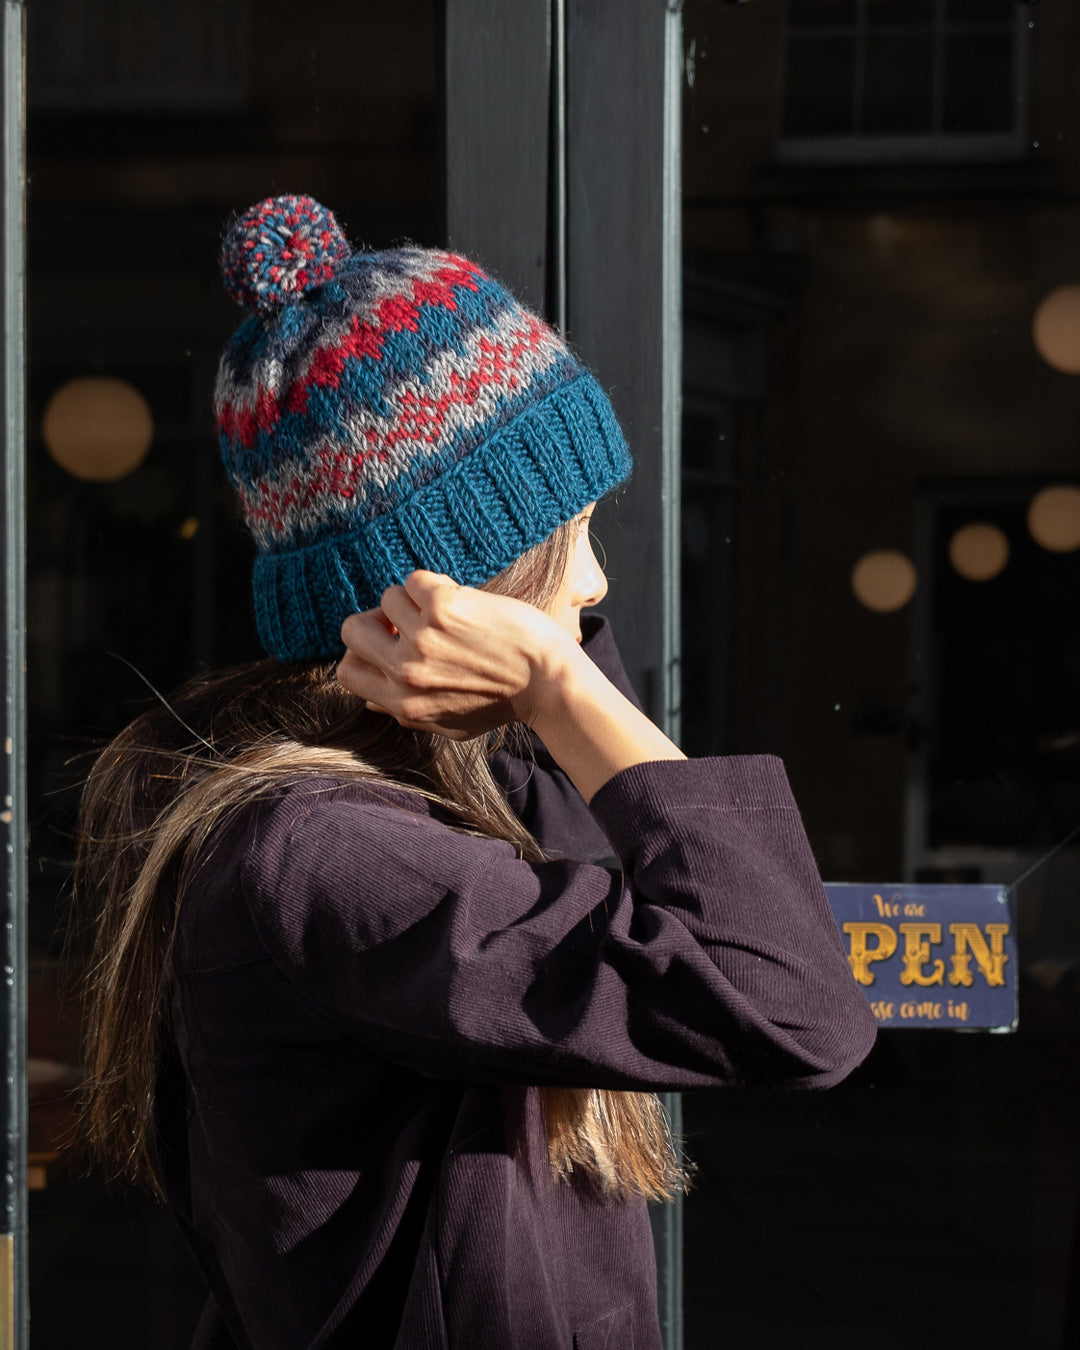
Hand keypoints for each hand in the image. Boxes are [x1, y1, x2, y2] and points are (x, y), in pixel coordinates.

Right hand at [337, 571, 576, 738]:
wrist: (549, 683)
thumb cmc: (505, 704)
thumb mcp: (450, 725)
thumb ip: (406, 715)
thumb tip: (372, 702)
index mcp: (402, 704)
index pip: (346, 671)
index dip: (362, 652)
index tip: (387, 643)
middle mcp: (406, 672)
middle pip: (351, 629)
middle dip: (376, 620)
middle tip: (407, 621)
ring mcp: (422, 637)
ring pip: (388, 598)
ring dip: (414, 600)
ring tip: (447, 612)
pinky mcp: (444, 607)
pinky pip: (415, 579)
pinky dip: (435, 584)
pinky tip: (461, 600)